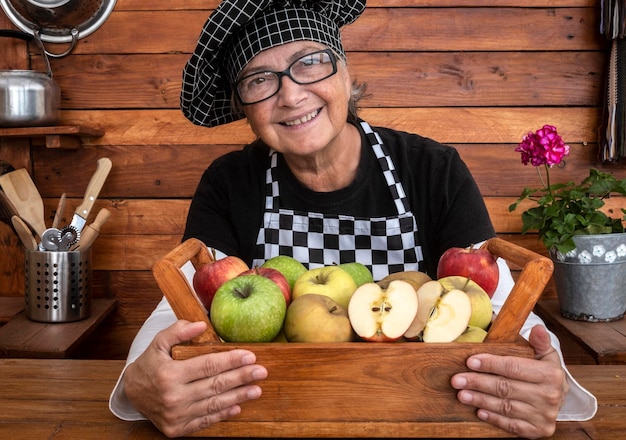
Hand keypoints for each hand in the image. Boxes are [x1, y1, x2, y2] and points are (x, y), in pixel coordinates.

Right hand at [123, 320, 267, 437]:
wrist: (131, 394)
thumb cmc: (149, 365)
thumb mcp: (158, 343)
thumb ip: (178, 331)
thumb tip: (201, 325)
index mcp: (169, 374)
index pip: (207, 365)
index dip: (230, 360)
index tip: (250, 356)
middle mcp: (173, 397)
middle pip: (214, 385)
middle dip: (241, 378)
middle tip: (261, 372)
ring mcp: (176, 415)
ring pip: (213, 405)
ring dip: (238, 397)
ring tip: (256, 390)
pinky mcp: (177, 429)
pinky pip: (205, 421)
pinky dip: (223, 414)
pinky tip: (237, 406)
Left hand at [451, 325, 567, 438]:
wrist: (560, 397)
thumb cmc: (545, 371)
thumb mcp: (546, 354)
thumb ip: (539, 341)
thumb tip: (537, 329)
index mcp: (551, 374)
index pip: (514, 367)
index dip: (490, 364)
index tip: (470, 361)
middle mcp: (550, 396)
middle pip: (506, 387)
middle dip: (478, 383)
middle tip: (457, 380)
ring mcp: (544, 415)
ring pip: (506, 406)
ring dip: (481, 400)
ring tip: (462, 394)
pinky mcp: (538, 431)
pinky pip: (512, 425)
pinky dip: (494, 418)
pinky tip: (479, 411)